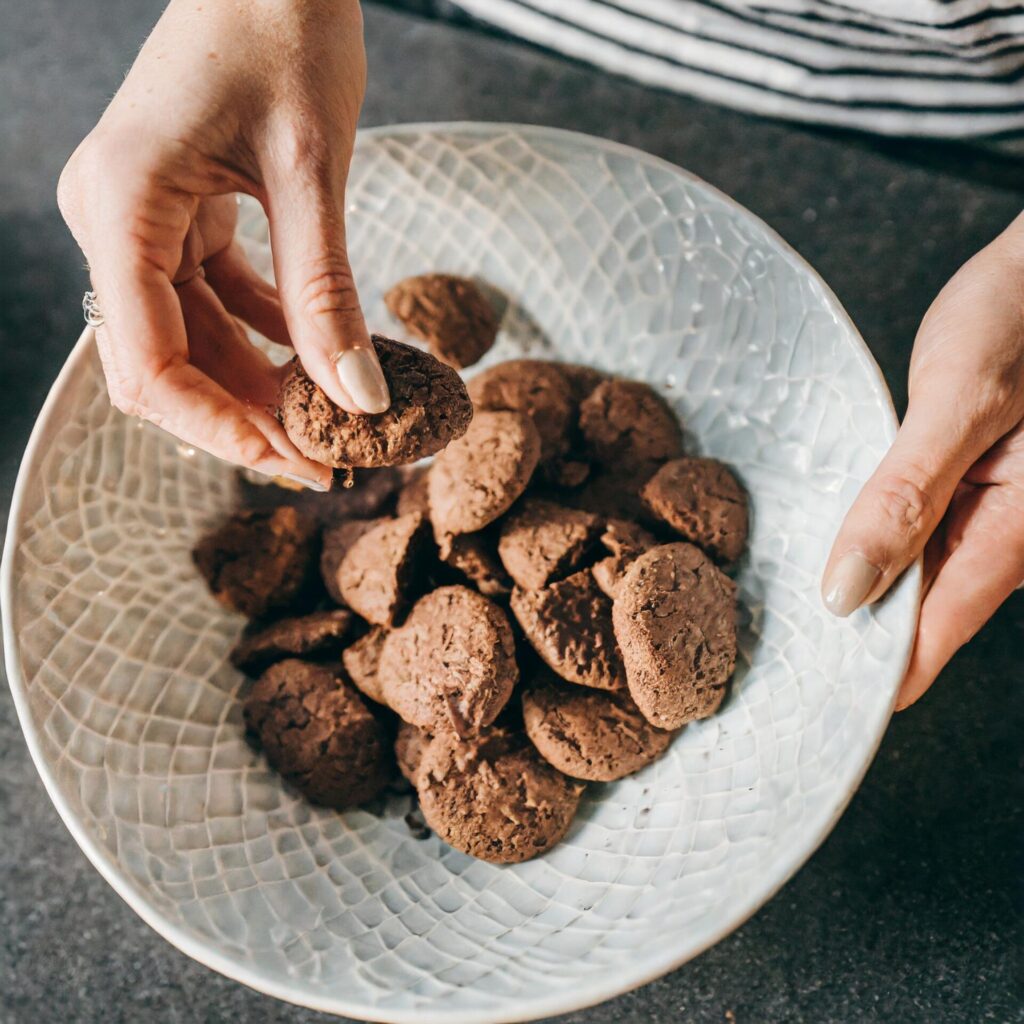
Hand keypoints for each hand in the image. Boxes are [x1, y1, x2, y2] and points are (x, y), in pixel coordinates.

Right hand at [57, 0, 388, 491]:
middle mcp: (113, 221)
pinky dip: (266, 336)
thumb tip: (359, 399)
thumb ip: (326, 291)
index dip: (223, 429)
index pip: (151, 364)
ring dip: (261, 385)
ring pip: (193, 341)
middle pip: (167, 365)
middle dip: (244, 419)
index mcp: (122, 207)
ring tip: (333, 421)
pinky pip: (214, 302)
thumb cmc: (285, 29)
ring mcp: (140, 220)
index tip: (300, 462)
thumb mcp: (313, 169)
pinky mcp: (176, 215)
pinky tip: (319, 360)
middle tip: (325, 461)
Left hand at [821, 214, 1023, 708]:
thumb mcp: (958, 400)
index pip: (931, 637)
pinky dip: (872, 555)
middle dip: (854, 646)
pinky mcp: (966, 489)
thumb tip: (848, 592)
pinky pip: (917, 541)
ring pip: (917, 585)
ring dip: (859, 603)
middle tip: (775, 666)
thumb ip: (905, 495)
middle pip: (921, 620)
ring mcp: (985, 515)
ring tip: (785, 628)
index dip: (870, 676)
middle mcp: (1003, 535)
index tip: (808, 703)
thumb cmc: (1021, 317)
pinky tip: (831, 558)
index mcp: (1014, 530)